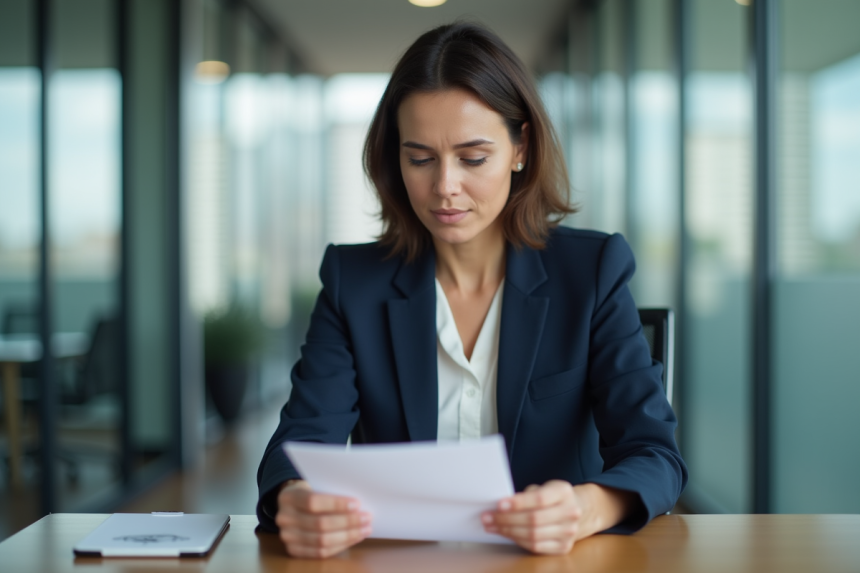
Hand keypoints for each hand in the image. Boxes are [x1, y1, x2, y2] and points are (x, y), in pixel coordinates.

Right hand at [276, 479, 371, 557]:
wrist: (291, 505)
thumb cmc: (310, 492)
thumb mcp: (315, 484)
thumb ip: (331, 491)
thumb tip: (358, 504)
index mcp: (288, 497)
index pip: (313, 501)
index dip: (336, 504)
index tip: (357, 504)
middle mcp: (284, 518)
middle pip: (319, 523)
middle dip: (347, 522)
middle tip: (366, 518)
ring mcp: (287, 536)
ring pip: (321, 541)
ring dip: (348, 535)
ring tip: (365, 529)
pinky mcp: (294, 550)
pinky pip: (320, 552)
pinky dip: (340, 546)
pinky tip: (354, 538)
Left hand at [481, 481, 633, 554]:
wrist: (578, 510)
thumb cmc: (553, 497)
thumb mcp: (544, 487)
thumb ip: (526, 495)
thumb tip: (500, 505)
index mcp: (564, 492)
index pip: (539, 499)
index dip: (518, 503)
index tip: (499, 504)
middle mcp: (570, 512)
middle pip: (534, 519)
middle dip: (506, 519)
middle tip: (488, 517)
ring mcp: (569, 532)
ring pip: (533, 535)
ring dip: (508, 532)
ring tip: (492, 526)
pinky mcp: (564, 547)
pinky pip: (536, 546)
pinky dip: (518, 541)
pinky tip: (506, 534)